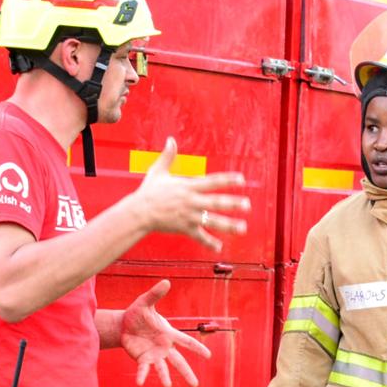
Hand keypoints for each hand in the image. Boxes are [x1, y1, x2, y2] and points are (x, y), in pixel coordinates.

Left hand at [120, 280, 209, 386]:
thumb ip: (155, 294)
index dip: (197, 348)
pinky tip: (139, 383)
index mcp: (168, 334)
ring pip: (162, 368)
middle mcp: (164, 347)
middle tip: (195, 385)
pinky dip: (142, 375)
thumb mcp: (145, 302)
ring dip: (164, 377)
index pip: (186, 341)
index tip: (209, 356)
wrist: (123, 325)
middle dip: (187, 373)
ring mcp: (154, 355)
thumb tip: (166, 282)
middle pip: (179, 361)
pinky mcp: (142, 359)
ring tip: (168, 386)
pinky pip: (143, 369)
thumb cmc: (137, 313)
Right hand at [128, 137, 249, 249]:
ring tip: (243, 228)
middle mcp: (191, 201)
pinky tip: (219, 248)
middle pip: (216, 202)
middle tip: (248, 205)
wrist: (139, 212)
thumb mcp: (158, 171)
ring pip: (212, 221)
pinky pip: (199, 236)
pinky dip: (209, 243)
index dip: (227, 180)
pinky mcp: (184, 228)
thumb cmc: (148, 191)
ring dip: (228, 225)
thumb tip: (170, 139)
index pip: (212, 181)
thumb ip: (168, 156)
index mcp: (188, 186)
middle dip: (233, 204)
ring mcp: (188, 216)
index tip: (242, 180)